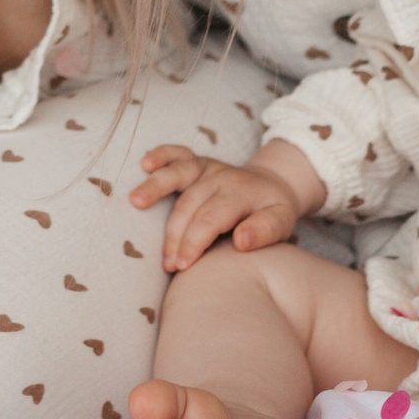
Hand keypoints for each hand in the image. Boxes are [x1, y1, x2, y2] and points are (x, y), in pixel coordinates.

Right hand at [133, 145, 306, 271]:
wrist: (273, 184)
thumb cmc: (273, 210)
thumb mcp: (282, 222)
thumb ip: (265, 231)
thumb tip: (241, 241)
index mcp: (241, 193)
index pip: (211, 218)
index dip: (194, 242)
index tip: (182, 266)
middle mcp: (222, 177)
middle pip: (190, 203)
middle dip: (175, 234)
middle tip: (167, 263)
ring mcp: (208, 167)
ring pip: (179, 174)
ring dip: (156, 187)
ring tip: (136, 202)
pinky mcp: (198, 161)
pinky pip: (177, 153)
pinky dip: (161, 154)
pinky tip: (145, 163)